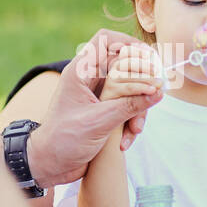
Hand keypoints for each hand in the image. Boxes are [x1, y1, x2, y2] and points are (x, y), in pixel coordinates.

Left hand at [27, 29, 164, 187]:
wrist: (48, 166)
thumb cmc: (63, 140)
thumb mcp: (99, 122)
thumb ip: (129, 106)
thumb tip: (157, 92)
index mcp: (81, 72)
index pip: (105, 40)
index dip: (129, 43)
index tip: (150, 57)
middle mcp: (89, 80)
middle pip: (124, 67)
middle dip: (140, 86)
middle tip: (154, 96)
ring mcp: (97, 97)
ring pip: (129, 91)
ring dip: (137, 110)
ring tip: (135, 130)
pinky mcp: (103, 113)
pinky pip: (126, 109)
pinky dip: (130, 123)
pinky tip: (125, 141)